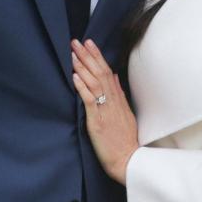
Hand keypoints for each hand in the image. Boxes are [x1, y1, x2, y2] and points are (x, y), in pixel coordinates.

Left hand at [71, 39, 138, 185]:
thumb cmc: (125, 140)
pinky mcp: (97, 121)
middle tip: (77, 41)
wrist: (128, 159)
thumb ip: (120, 95)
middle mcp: (113, 101)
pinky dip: (82, 87)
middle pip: (100, 73)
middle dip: (88, 56)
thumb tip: (116, 78)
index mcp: (118, 99)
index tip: (89, 43)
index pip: (108, 72)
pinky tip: (75, 77)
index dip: (98, 57)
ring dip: (83, 67)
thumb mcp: (126, 114)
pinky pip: (90, 100)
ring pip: (95, 83)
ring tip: (73, 53)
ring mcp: (105, 110)